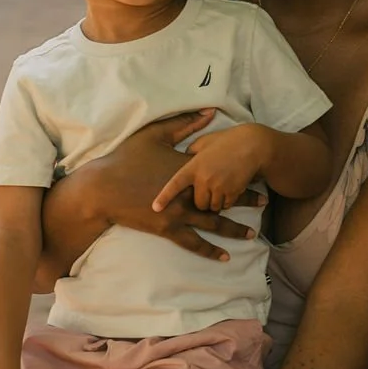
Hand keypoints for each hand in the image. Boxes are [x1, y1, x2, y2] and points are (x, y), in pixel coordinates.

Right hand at [101, 111, 265, 259]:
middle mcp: (188, 193)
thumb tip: (209, 112)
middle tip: (265, 203)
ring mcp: (179, 213)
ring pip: (214, 223)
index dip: (240, 173)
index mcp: (186, 169)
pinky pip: (194, 243)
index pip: (220, 171)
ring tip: (252, 234)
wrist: (102, 188)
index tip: (257, 173)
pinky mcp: (168, 229)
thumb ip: (184, 124)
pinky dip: (211, 250)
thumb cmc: (125, 158)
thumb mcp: (154, 135)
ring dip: (234, 228)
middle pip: (223, 198)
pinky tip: (226, 256)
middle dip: (245, 201)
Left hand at [152, 125, 270, 214]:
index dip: (164, 197)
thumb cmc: (227, 141)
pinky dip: (228, 200)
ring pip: (212, 207)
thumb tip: (182, 162)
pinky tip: (232, 187)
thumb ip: (191, 154)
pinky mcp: (232, 192)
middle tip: (209, 190)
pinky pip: (226, 205)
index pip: (175, 184)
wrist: (253, 145)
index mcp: (194, 166)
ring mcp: (219, 187)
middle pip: (198, 203)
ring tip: (222, 186)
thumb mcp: (204, 143)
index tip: (155, 208)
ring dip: (216, 202)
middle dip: (202, 200)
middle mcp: (204, 178)